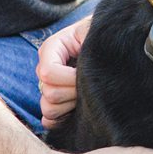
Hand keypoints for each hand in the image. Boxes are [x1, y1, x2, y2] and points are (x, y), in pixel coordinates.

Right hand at [36, 13, 91, 128]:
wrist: (107, 45)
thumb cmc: (102, 38)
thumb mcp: (93, 33)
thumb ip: (87, 46)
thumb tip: (84, 71)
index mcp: (51, 49)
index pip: (48, 72)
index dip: (68, 79)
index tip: (88, 75)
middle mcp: (45, 68)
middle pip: (50, 93)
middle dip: (74, 93)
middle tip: (91, 86)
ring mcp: (48, 87)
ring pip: (49, 109)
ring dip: (70, 106)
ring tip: (86, 95)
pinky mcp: (54, 102)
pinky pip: (48, 120)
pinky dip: (63, 119)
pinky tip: (78, 108)